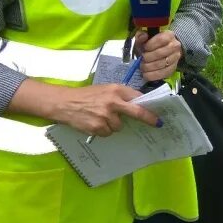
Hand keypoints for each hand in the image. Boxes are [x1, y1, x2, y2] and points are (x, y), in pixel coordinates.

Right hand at [10, 81, 160, 137]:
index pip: (138, 98)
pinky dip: (103, 130)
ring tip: (101, 117)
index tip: (157, 112)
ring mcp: (106, 115)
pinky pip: (108, 133)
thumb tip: (138, 104)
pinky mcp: (98, 127)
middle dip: (148, 118)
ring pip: (119, 126)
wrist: (65, 103)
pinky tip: (95, 123)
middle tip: (157, 124)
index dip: (148, 106)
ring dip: (113, 125)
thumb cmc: (87, 95)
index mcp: (116, 89)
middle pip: (137, 112)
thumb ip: (120, 96)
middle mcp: (113, 102)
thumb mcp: (105, 89)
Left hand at [134, 29, 182, 81]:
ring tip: (142, 67)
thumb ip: (141, 36)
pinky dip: (152, 75)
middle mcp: (175, 46)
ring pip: (161, 64)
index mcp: (169, 36)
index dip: (150, 45)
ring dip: (148, 67)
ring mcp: (175, 58)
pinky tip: (146, 74)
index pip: (160, 40)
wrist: (164, 52)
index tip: (144, 48)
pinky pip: (163, 74)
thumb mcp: (145, 39)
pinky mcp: (173, 69)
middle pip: (160, 53)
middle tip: (141, 59)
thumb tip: (143, 35)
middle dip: (147, 58)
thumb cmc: (152, 45)